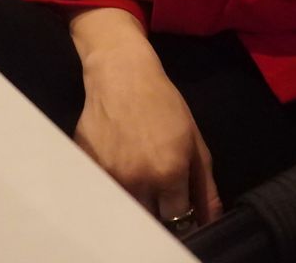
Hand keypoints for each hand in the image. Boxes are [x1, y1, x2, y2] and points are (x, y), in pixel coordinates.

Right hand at [71, 11, 221, 228]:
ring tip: (137, 176)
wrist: (121, 74)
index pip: (177, 218)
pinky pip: (101, 191)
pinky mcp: (86, 166)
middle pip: (149, 218)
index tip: (177, 208)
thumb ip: (204, 185)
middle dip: (156, 211)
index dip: (180, 215)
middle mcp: (137, 180)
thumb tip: (210, 220)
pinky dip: (110, 186)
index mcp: (168, 173)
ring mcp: (108, 175)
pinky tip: (116, 165)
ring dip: (133, 200)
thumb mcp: (193, 140)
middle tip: (157, 193)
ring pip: (124, 208)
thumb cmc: (163, 103)